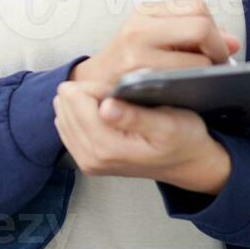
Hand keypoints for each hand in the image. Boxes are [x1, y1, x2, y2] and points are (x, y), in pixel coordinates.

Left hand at [53, 77, 230, 193]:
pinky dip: (80, 113)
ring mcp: (86, 161)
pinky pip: (66, 126)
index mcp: (108, 147)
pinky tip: (101, 111)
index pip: (76, 99)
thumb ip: (134, 116)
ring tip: (112, 103)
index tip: (119, 88)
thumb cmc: (183, 139)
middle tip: (117, 96)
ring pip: (62, 114)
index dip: (96, 85)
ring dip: (83, 102)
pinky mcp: (85, 160)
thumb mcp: (168, 124)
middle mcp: (91, 158)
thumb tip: (105, 106)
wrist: (187, 163)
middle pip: (65, 106)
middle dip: (87, 93)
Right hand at [68, 0, 239, 89]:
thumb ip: (193, 34)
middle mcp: (140, 27)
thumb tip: (233, 43)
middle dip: (217, 49)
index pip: (197, 8)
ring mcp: (137, 53)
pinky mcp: (138, 78)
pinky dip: (193, 84)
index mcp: (146, 11)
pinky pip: (183, 80)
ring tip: (201, 78)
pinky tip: (189, 88)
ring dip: (207, 71)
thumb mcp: (155, 37)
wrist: (94, 86)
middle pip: (201, 27)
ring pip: (197, 58)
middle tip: (217, 65)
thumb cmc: (129, 61)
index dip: (215, 29)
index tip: (217, 47)